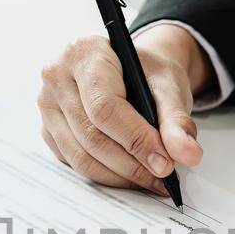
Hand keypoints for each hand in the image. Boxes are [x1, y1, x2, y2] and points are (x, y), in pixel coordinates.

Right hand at [37, 24, 211, 191]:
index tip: (164, 163)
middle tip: (163, 177)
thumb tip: (187, 154)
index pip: (105, 107)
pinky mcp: (48, 130)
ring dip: (119, 176)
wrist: (131, 71)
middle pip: (91, 136)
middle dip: (131, 164)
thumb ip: (177, 120)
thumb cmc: (146, 74)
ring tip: (151, 180)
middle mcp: (57, 76)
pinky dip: (105, 175)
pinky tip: (130, 174)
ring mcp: (47, 105)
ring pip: (81, 156)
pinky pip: (74, 163)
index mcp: (85, 53)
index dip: (136, 140)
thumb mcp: (169, 86)